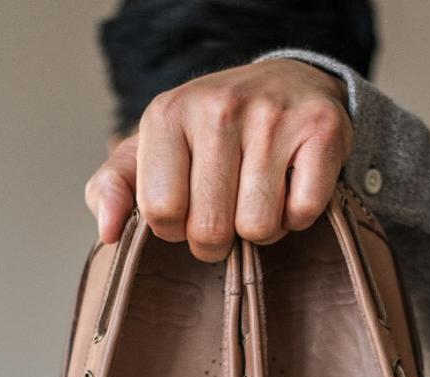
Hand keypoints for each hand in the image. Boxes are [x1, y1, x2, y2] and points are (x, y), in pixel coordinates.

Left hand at [85, 59, 352, 261]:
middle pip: (210, 229)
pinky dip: (298, 217)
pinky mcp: (321, 130)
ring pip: (259, 227)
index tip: (188, 208)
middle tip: (226, 211)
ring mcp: (272, 117)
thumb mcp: (152, 150)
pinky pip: (302, 213)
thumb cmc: (211, 133)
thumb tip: (108, 232)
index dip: (175, 229)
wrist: (288, 83)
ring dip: (261, 229)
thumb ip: (115, 188)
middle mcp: (218, 108)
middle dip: (217, 239)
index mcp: (167, 114)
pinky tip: (290, 187)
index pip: (161, 213)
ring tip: (259, 197)